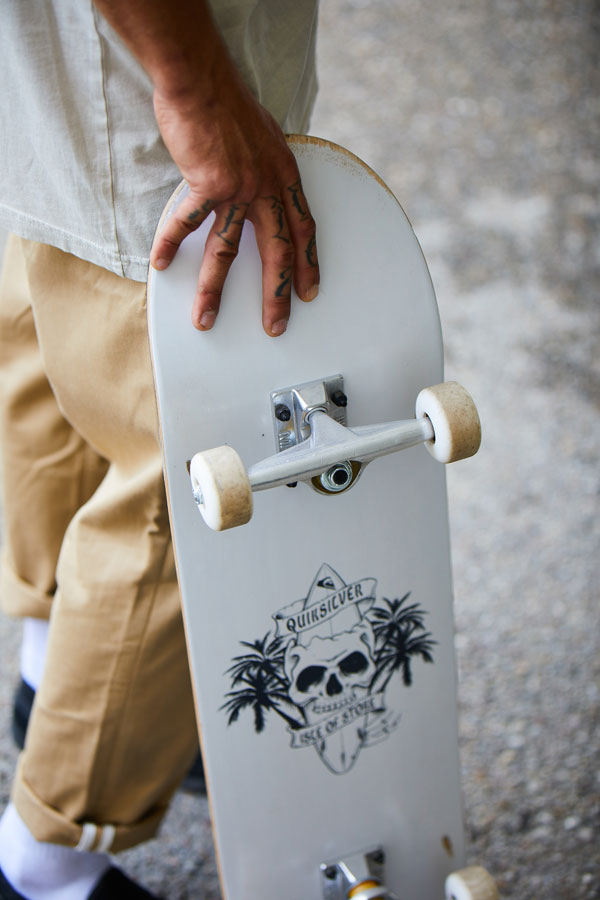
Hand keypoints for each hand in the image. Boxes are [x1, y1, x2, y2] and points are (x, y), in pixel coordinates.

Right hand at [150, 71, 318, 336]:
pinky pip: (187, 224)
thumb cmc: (229, 103)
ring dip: (213, 290)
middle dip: (277, 294)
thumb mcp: (266, 136)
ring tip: (205, 319)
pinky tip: (159, 263)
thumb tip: (262, 182)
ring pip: (226, 252)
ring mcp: (238, 190)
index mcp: (284, 177)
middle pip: (277, 253)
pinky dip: (169, 243)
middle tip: (276, 325)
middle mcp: (267, 188)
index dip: (308, 263)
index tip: (309, 291)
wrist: (204, 81)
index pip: (304, 229)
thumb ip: (267, 167)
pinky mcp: (207, 186)